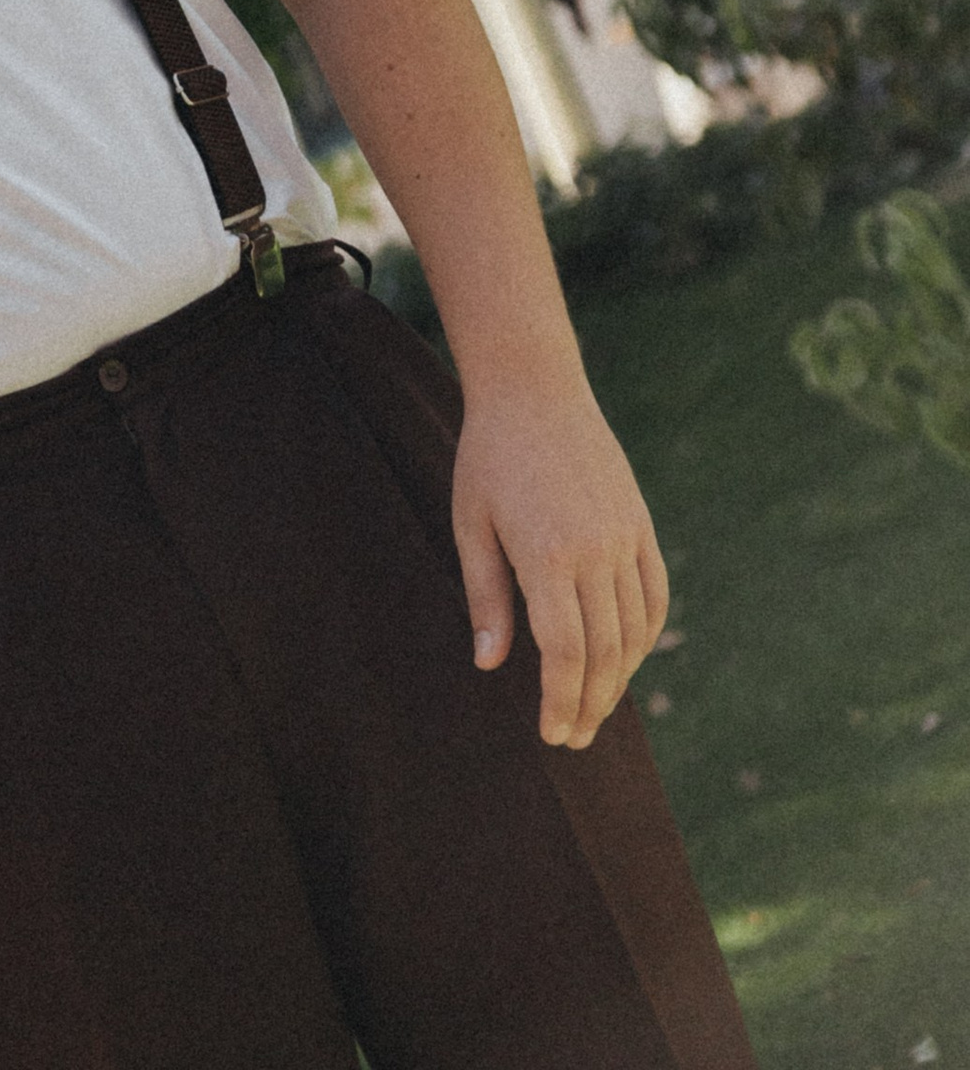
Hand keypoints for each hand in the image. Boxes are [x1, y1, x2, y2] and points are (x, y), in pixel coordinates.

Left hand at [452, 376, 666, 750]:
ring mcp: (625, 537)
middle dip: (589, 704)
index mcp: (548, 555)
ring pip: (634, 631)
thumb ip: (486, 598)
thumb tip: (491, 666)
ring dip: (619, 679)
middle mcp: (596, 551)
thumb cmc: (489, 456)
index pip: (564, 653)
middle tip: (572, 737)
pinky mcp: (641, 524)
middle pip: (604, 652)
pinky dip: (645, 636)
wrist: (534, 389)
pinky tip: (627, 660)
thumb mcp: (470, 524)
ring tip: (595, 708)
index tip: (552, 735)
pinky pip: (655, 595)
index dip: (560, 701)